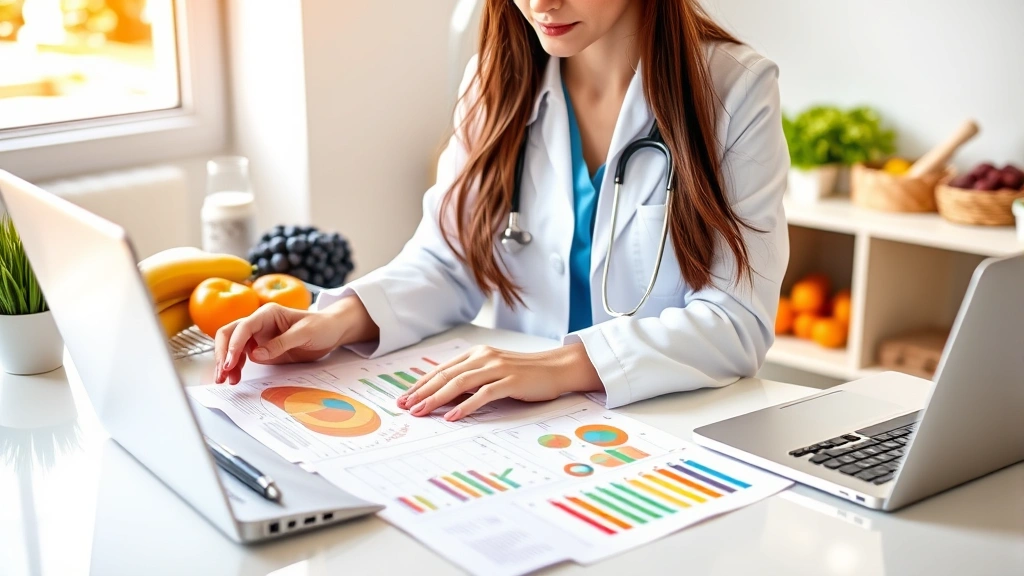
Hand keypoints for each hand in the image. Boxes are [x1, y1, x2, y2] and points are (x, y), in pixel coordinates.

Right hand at [214, 297, 377, 383]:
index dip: (233, 345)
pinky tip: (235, 377)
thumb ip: (281, 343)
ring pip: (232, 347)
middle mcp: (258, 324)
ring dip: (226, 363)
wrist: (331, 331)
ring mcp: (258, 336)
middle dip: (222, 354)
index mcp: (267, 314)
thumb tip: (255, 354)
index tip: (229, 363)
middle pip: (230, 335)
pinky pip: (242, 356)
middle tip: (221, 374)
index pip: (243, 327)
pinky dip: (236, 366)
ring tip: (226, 381)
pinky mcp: (261, 348)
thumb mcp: (304, 334)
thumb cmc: (321, 326)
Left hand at [395, 343, 602, 420]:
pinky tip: (453, 416)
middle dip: (422, 392)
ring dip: (437, 399)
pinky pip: (483, 394)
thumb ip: (473, 378)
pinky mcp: (510, 381)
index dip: (421, 384)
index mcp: (477, 354)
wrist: (557, 368)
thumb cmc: (525, 373)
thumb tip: (446, 396)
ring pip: (459, 383)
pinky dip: (466, 405)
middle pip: (446, 376)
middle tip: (405, 407)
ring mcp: (497, 368)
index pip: (442, 369)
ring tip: (422, 412)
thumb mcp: (494, 371)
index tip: (405, 397)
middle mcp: (484, 357)